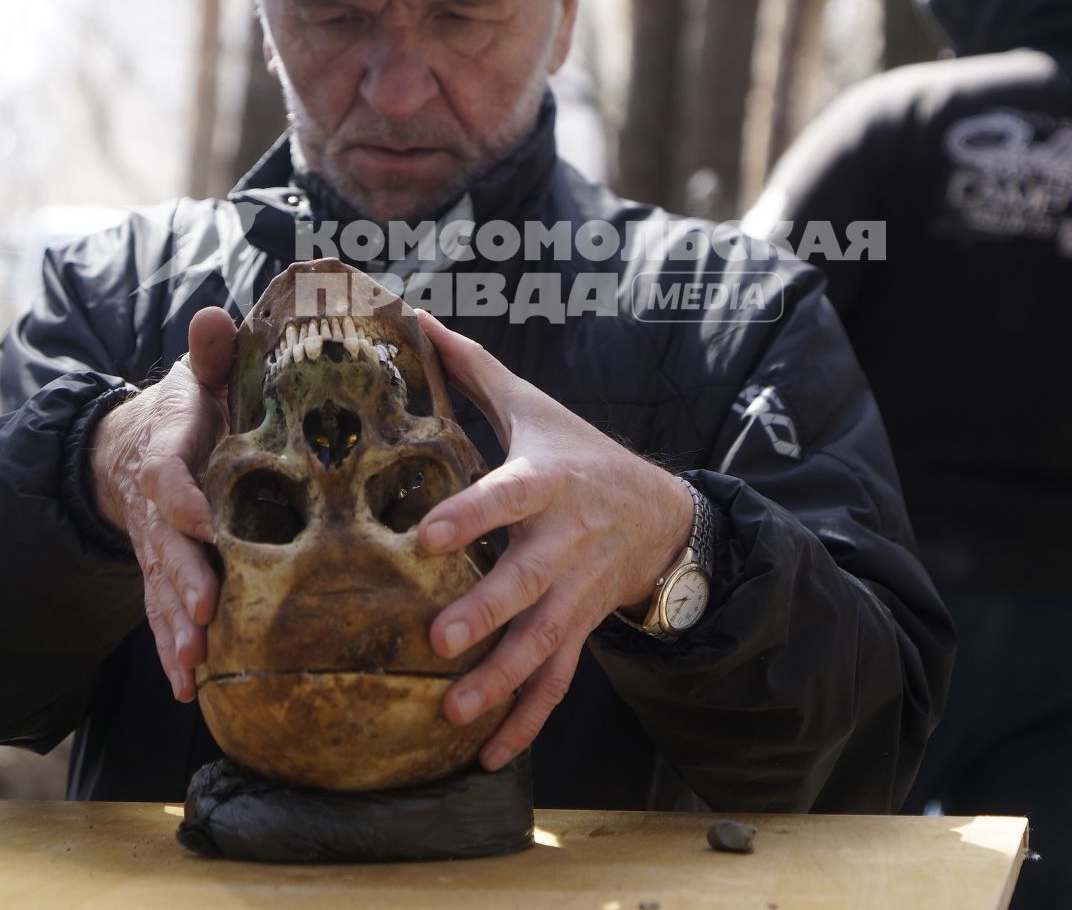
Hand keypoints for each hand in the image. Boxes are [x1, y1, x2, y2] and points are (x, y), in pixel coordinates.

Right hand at [91, 306, 235, 702]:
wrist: (134, 444)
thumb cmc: (191, 407)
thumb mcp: (199, 373)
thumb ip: (211, 351)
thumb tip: (214, 316)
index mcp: (169, 447)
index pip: (167, 471)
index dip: (181, 494)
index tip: (203, 516)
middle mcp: (156, 504)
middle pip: (164, 544)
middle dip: (184, 579)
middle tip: (207, 612)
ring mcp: (154, 544)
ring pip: (161, 588)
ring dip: (176, 627)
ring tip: (195, 664)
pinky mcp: (161, 573)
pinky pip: (162, 614)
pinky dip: (171, 651)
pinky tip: (188, 687)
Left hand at [413, 310, 694, 771]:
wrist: (662, 514)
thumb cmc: (579, 454)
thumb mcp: (535, 410)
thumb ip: (472, 371)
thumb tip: (410, 316)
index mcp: (546, 484)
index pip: (506, 497)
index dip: (470, 516)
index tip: (425, 536)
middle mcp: (563, 544)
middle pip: (526, 583)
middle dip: (487, 614)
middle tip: (441, 639)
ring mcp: (575, 596)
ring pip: (542, 644)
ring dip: (501, 681)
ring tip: (455, 712)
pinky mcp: (580, 632)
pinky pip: (557, 684)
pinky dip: (526, 722)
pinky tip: (489, 756)